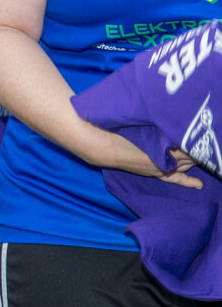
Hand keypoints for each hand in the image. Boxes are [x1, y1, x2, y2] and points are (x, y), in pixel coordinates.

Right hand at [77, 123, 202, 188]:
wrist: (101, 146)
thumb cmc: (120, 130)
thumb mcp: (143, 125)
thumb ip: (161, 125)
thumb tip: (179, 121)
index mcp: (163, 147)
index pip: (189, 145)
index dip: (196, 139)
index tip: (202, 131)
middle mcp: (165, 159)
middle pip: (191, 154)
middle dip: (198, 148)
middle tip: (204, 140)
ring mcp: (161, 167)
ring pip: (186, 164)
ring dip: (195, 159)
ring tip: (203, 152)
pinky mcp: (155, 172)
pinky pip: (174, 178)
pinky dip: (187, 181)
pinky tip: (199, 185)